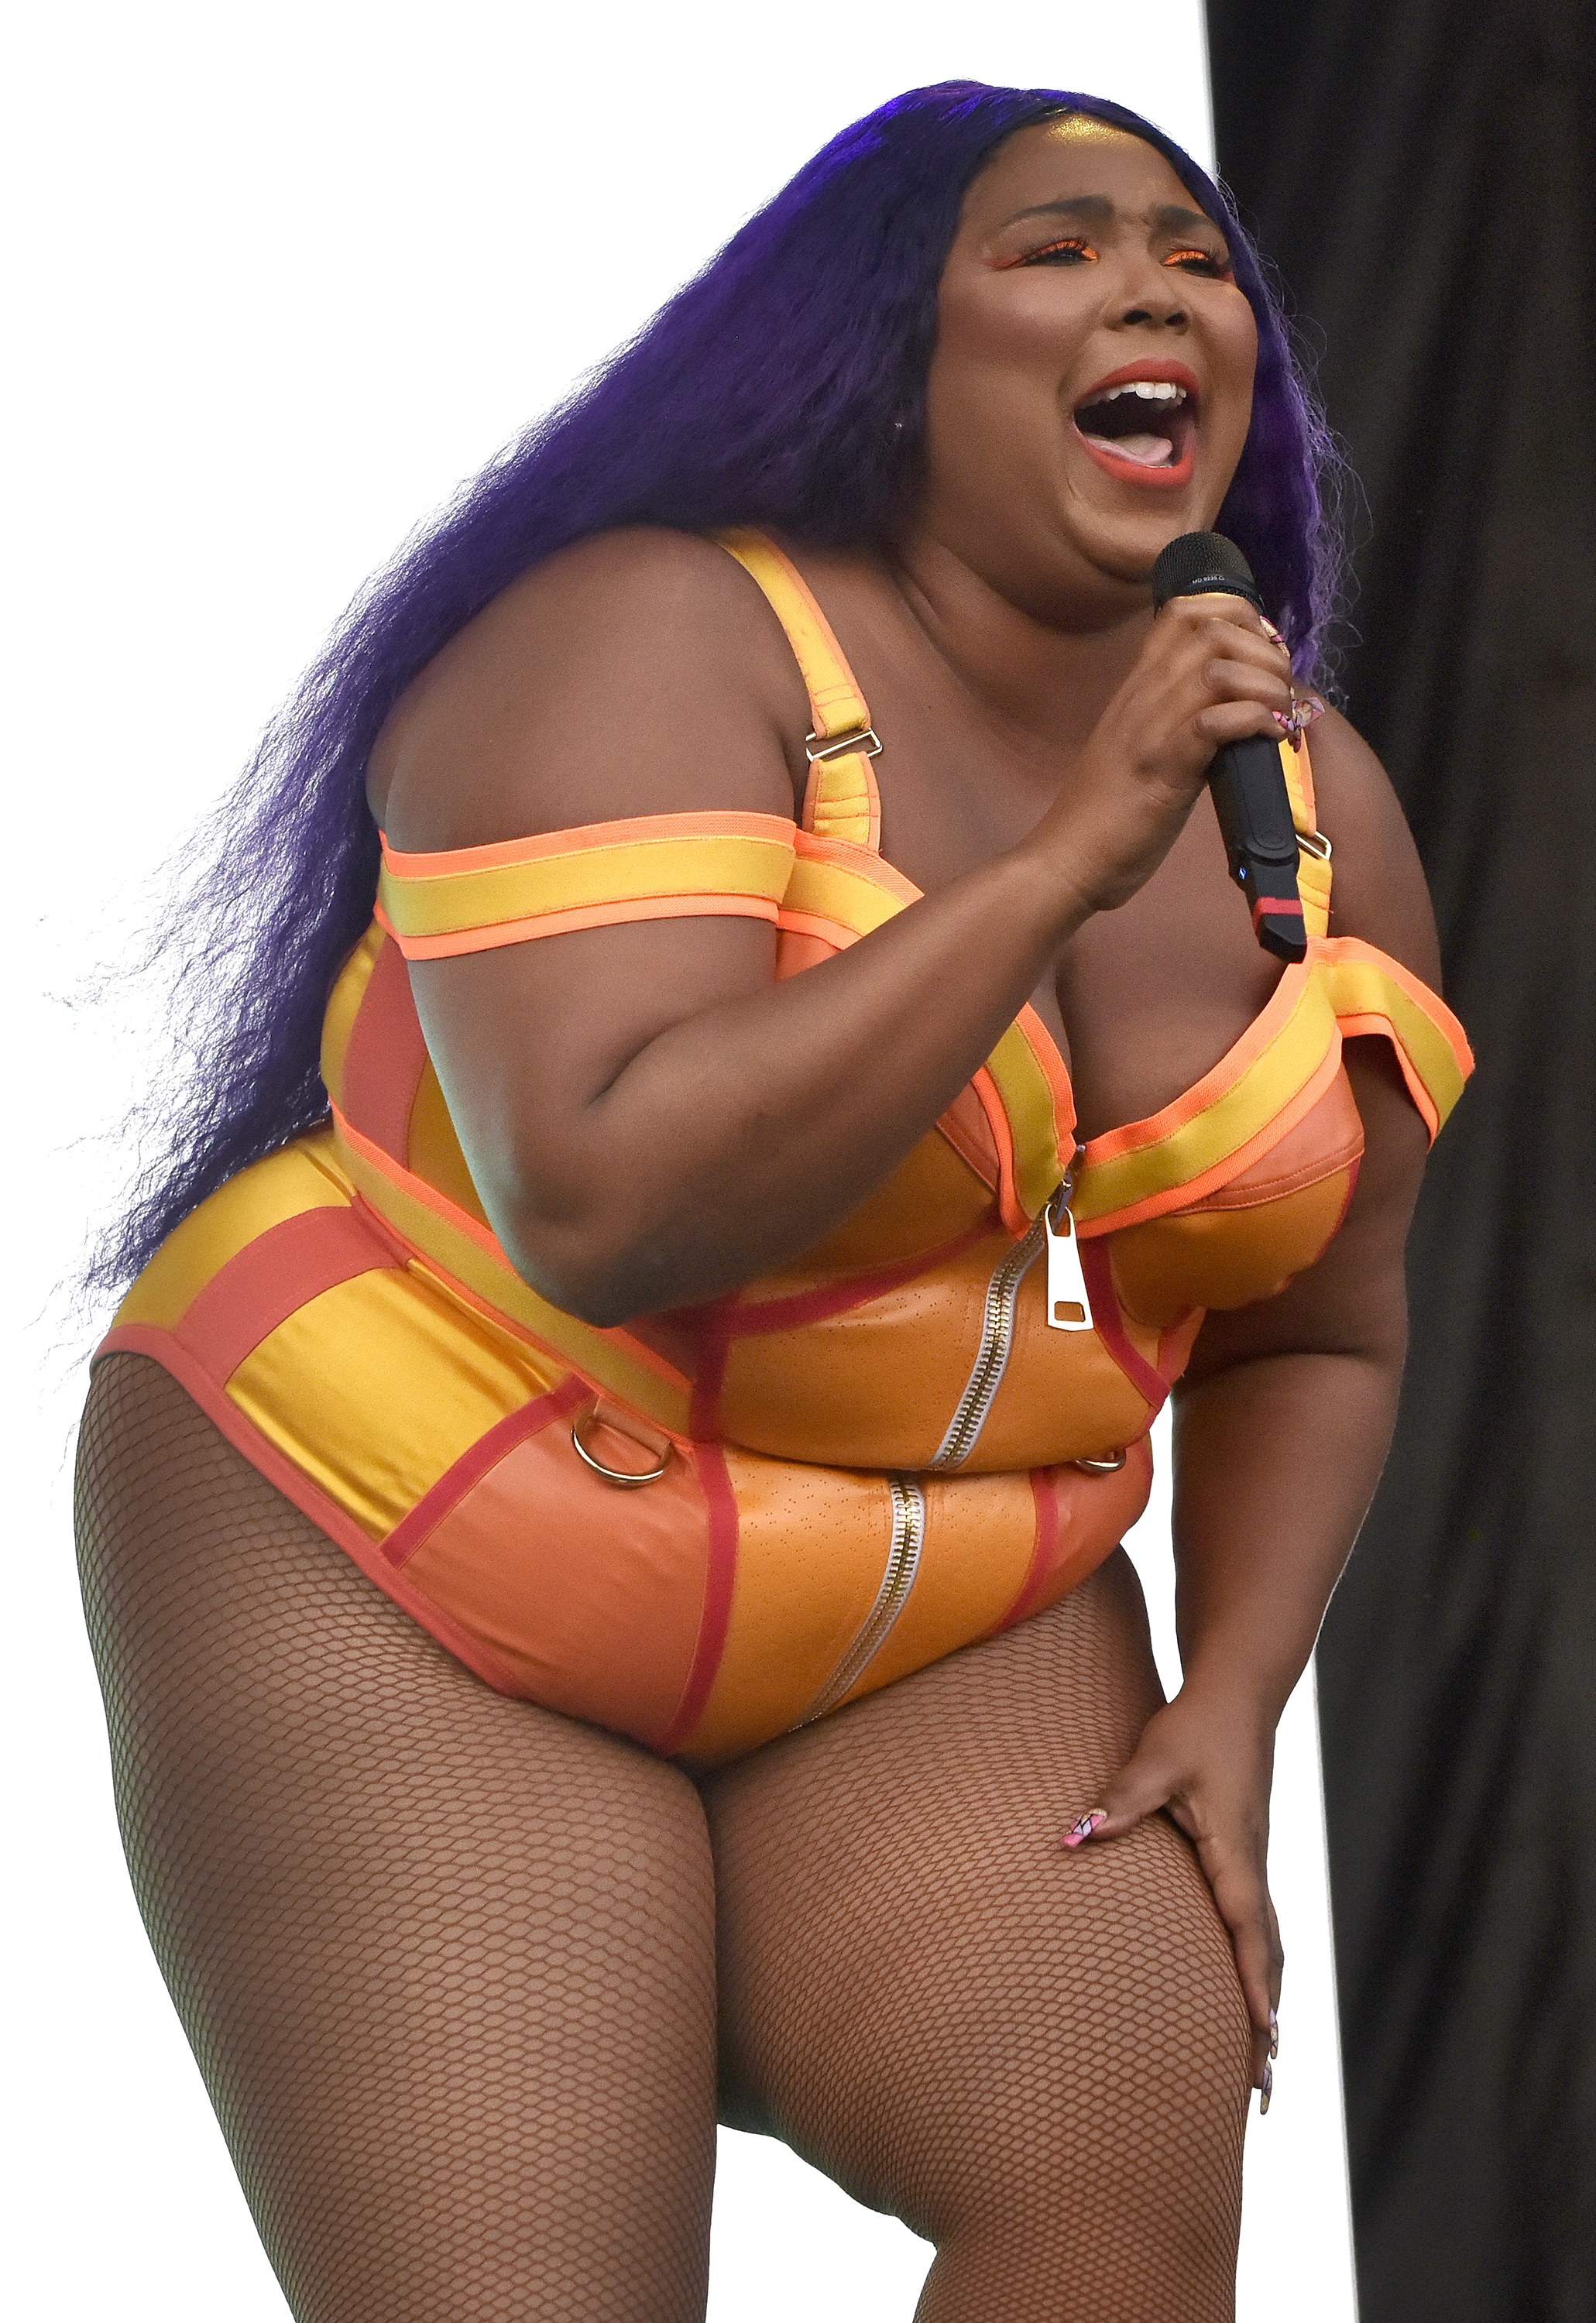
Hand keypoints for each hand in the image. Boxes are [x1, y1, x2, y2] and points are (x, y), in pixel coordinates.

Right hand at [1028, 592, 1296, 920]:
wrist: (1067, 858)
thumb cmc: (1107, 812)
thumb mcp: (1144, 746)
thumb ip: (1180, 717)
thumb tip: (1236, 706)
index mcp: (1136, 686)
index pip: (1183, 612)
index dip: (1237, 615)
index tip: (1262, 649)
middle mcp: (1142, 695)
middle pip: (1211, 630)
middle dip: (1262, 649)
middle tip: (1280, 686)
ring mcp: (1151, 729)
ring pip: (1217, 669)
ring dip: (1265, 684)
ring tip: (1280, 712)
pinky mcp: (1163, 768)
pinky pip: (1215, 721)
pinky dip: (1255, 721)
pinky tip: (1270, 738)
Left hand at [1060, 1684, 1282, 2100]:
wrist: (1238, 1695)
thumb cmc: (1195, 1726)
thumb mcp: (1155, 1758)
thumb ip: (1120, 1800)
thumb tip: (1074, 1835)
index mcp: (1236, 1849)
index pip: (1248, 1928)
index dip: (1256, 1983)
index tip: (1265, 2035)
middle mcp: (1252, 1864)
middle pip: (1269, 1957)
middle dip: (1268, 2024)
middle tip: (1264, 2090)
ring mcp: (1254, 1863)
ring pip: (1269, 1947)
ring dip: (1269, 2004)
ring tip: (1266, 2067)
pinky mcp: (1247, 1857)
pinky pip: (1259, 1927)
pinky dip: (1261, 1970)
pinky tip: (1254, 1995)